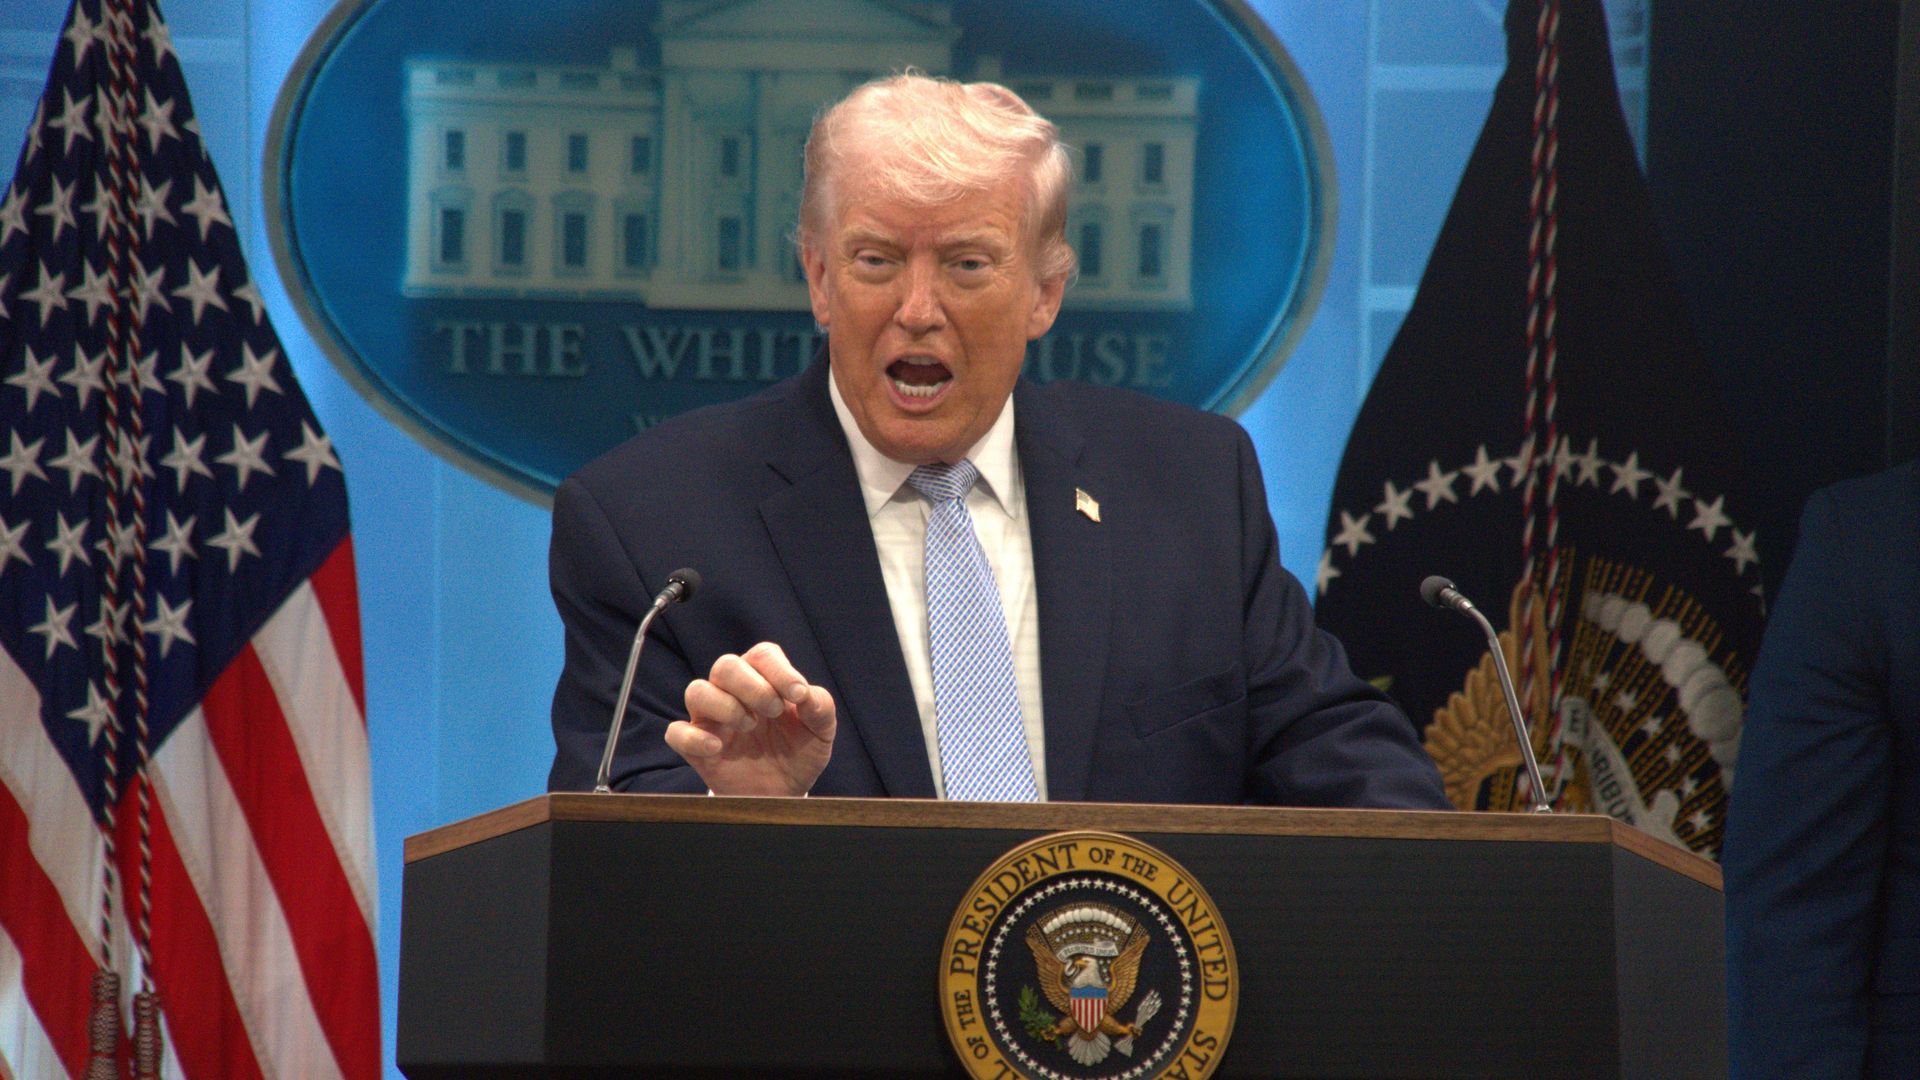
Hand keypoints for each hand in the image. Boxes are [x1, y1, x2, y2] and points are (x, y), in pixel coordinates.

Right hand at [666, 642, 835, 795]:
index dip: (778, 669)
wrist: (784, 793)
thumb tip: (807, 694)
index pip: (762, 655)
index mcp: (764, 680)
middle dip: (751, 685)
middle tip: (774, 710)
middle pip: (726, 665)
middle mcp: (733, 693)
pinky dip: (693, 737)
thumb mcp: (821, 732)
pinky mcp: (696, 747)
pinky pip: (677, 733)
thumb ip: (821, 708)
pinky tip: (717, 747)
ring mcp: (712, 719)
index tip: (797, 694)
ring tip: (749, 726)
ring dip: (724, 705)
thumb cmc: (799, 753)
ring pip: (697, 691)